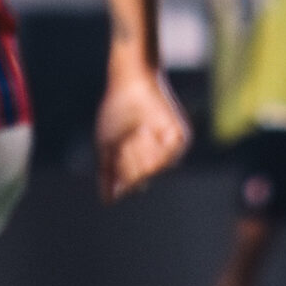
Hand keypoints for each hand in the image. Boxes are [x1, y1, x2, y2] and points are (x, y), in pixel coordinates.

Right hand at [93, 57, 189, 201]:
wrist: (130, 84)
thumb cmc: (117, 112)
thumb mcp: (106, 146)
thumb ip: (108, 174)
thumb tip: (109, 201)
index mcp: (142, 162)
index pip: (131, 186)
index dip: (118, 172)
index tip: (115, 151)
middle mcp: (159, 159)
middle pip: (139, 180)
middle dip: (126, 160)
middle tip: (127, 138)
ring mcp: (171, 150)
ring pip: (151, 170)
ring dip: (137, 151)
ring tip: (137, 132)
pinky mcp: (179, 138)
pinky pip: (164, 157)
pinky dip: (149, 144)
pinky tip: (147, 130)